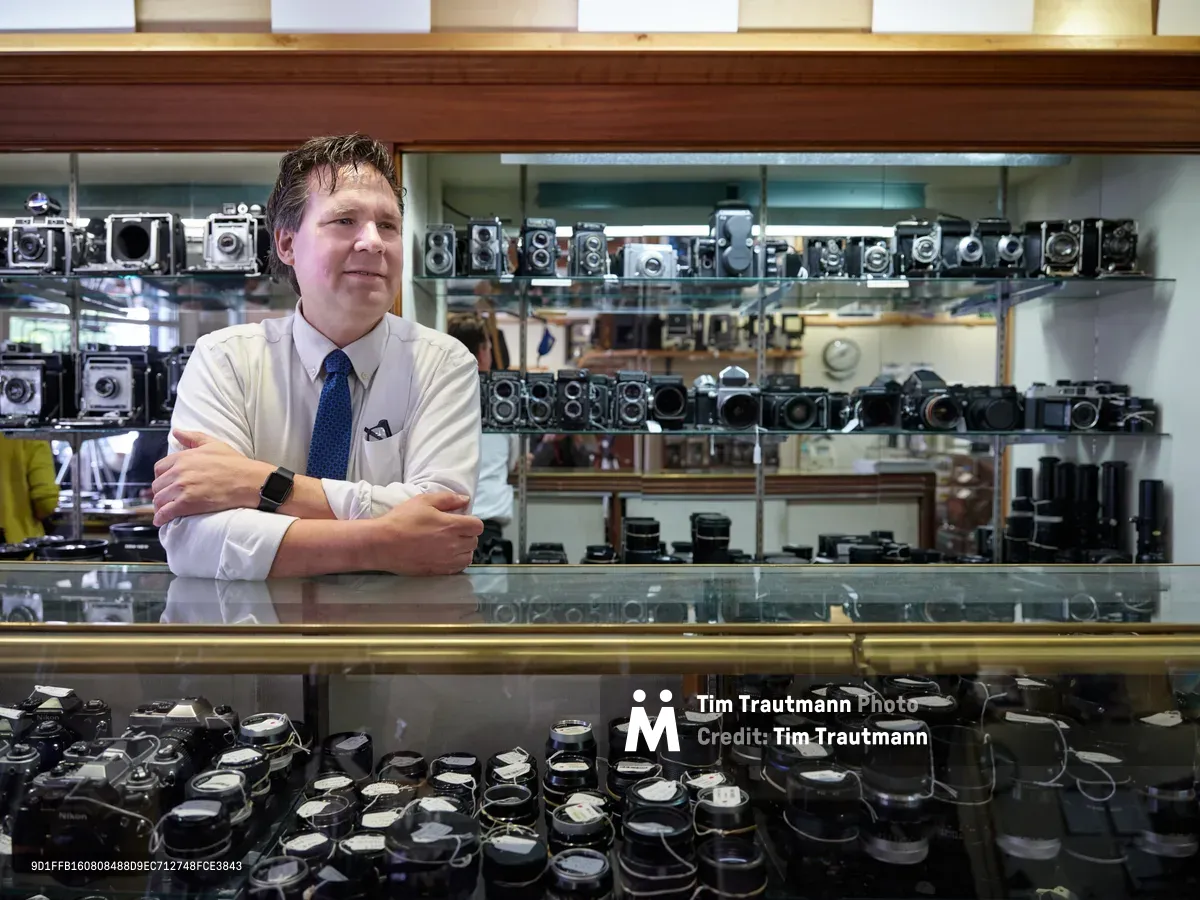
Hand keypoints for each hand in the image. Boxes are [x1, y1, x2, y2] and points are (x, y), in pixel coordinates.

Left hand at [151, 430, 271, 526]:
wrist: (248, 481)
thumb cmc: (235, 464)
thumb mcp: (213, 444)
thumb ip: (192, 437)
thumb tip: (177, 432)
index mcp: (183, 457)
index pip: (159, 468)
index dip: (161, 477)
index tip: (166, 483)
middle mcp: (179, 472)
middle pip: (157, 485)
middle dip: (161, 492)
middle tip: (167, 497)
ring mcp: (182, 488)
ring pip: (159, 499)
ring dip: (160, 506)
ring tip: (165, 509)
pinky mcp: (187, 504)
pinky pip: (165, 512)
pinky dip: (161, 518)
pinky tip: (162, 520)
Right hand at [367, 492, 483, 575]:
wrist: (382, 543)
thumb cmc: (401, 520)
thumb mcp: (423, 501)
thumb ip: (448, 499)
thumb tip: (465, 500)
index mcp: (451, 526)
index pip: (478, 526)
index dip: (471, 522)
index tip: (461, 520)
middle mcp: (452, 545)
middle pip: (474, 541)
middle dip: (467, 535)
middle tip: (453, 531)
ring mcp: (445, 560)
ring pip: (468, 557)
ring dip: (463, 549)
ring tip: (450, 544)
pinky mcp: (437, 571)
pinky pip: (457, 568)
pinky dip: (455, 562)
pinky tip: (444, 555)